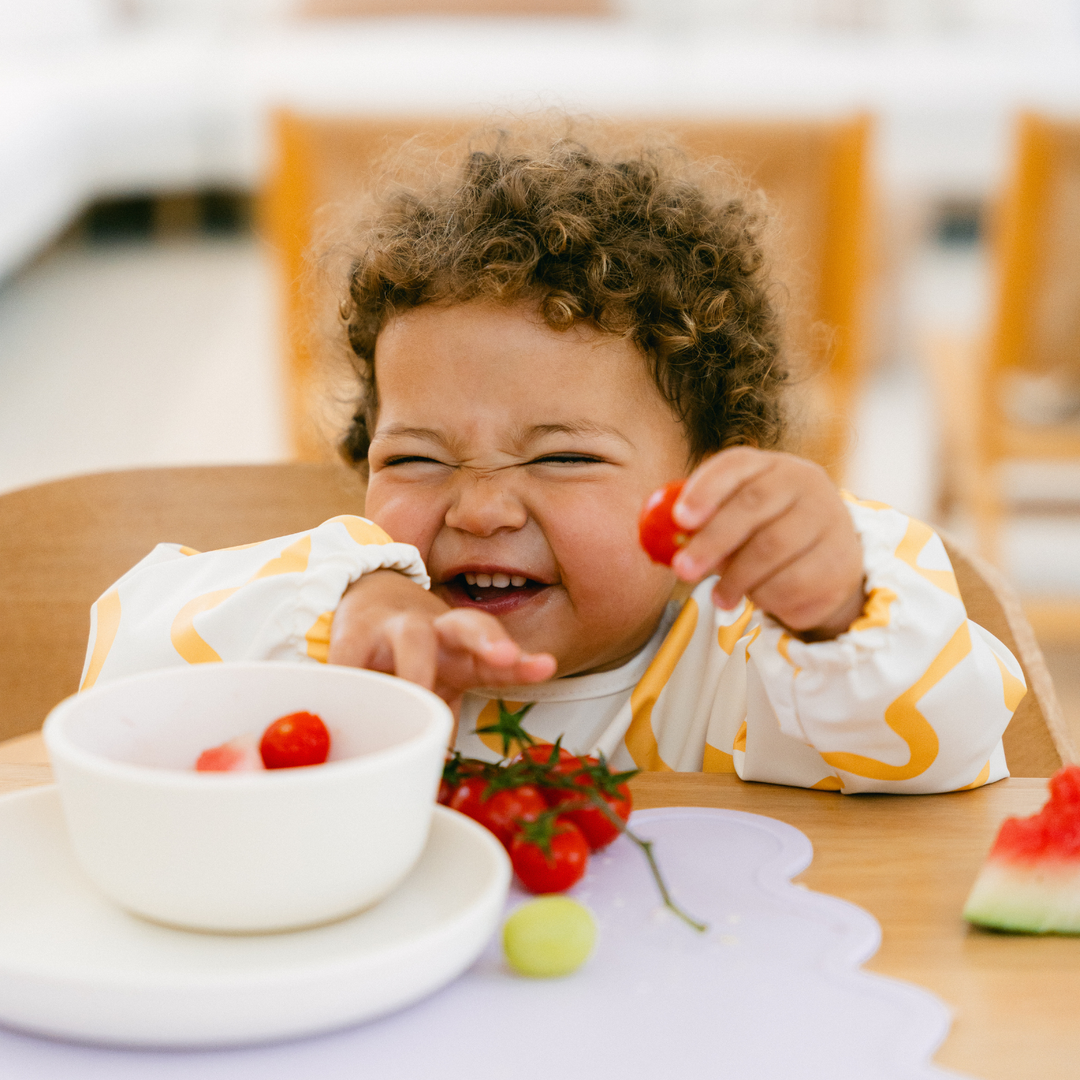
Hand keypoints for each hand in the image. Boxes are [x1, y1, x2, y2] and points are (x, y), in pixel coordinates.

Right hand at [327, 571, 556, 723]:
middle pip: (470, 626)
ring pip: (415, 639)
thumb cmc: (414, 655)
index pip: (500, 659)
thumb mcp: (440, 682)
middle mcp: (439, 634)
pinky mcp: (357, 632)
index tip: (546, 666)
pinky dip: (353, 678)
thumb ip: (446, 719)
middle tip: (503, 656)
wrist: (367, 597)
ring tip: (418, 696)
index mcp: (466, 652)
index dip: (523, 665)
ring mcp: (397, 629)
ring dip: (419, 669)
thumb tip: (448, 780)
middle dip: (489, 640)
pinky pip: (355, 656)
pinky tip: (351, 696)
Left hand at [669, 447, 864, 639]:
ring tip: (719, 597)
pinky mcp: (841, 558)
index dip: (705, 489)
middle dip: (712, 540)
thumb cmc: (764, 537)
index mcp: (770, 465)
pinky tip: (757, 598)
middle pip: (753, 504)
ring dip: (736, 578)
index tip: (680, 519)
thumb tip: (665, 543)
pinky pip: (793, 581)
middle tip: (683, 570)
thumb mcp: (734, 523)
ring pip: (771, 548)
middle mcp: (803, 482)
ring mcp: (828, 517)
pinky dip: (765, 595)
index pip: (736, 465)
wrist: (827, 565)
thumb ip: (703, 527)